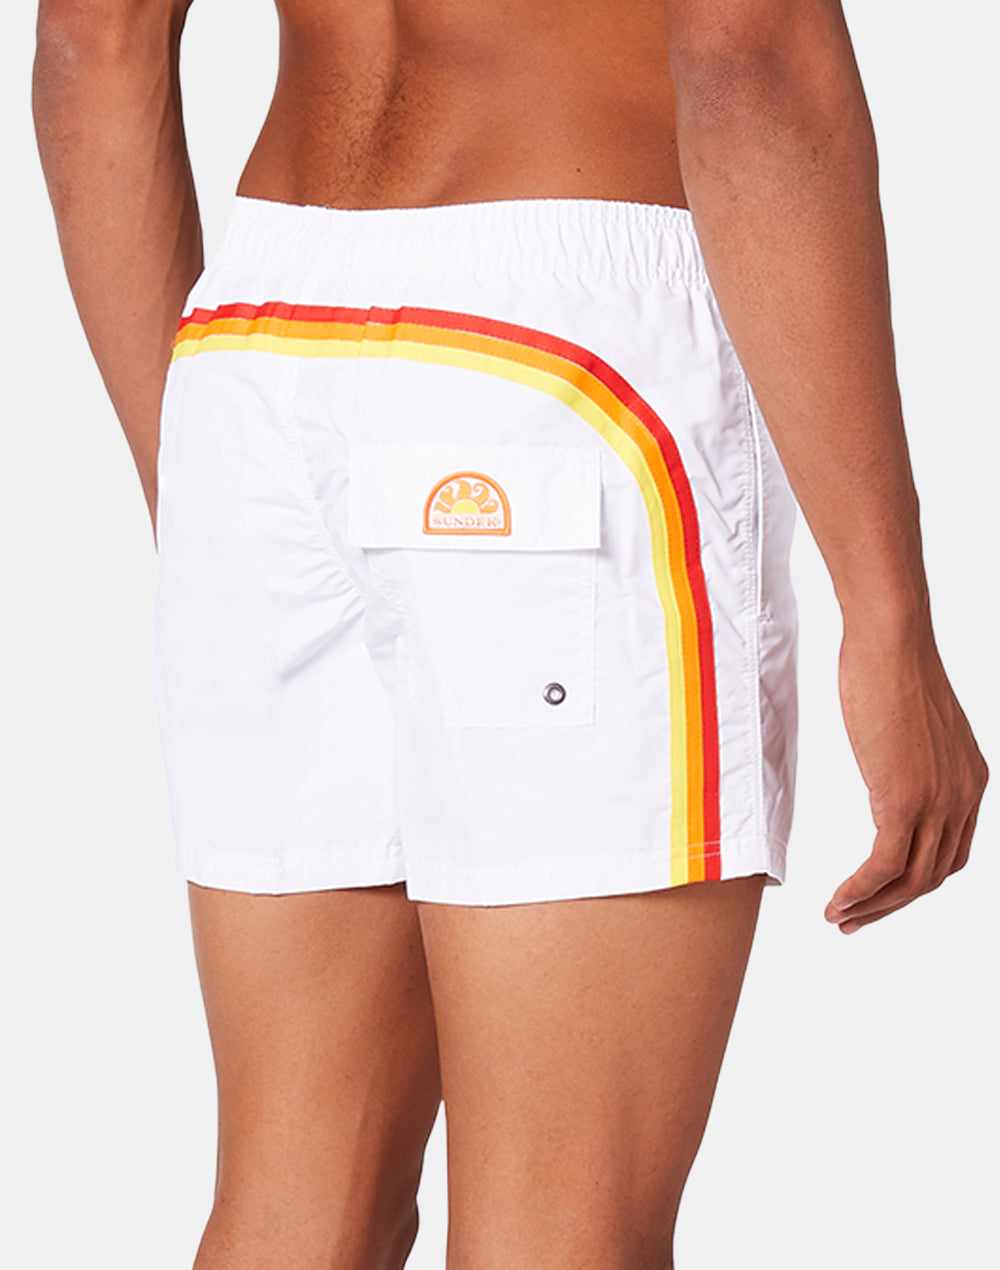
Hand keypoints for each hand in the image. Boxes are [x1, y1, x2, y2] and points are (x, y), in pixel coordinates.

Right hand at [825, 624, 987, 932]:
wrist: (890, 642)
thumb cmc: (890, 666)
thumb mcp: (912, 725)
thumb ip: (911, 758)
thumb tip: (890, 769)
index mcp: (969, 780)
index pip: (949, 853)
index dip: (914, 882)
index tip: (879, 893)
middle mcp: (963, 797)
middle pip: (933, 876)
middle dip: (892, 905)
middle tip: (855, 919)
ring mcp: (936, 801)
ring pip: (911, 880)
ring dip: (873, 906)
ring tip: (840, 917)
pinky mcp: (904, 799)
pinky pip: (884, 866)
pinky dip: (860, 891)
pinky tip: (838, 900)